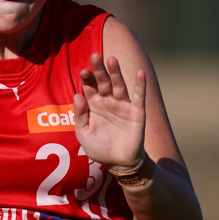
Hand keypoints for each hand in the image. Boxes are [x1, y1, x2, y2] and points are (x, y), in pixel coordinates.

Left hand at [73, 53, 145, 169]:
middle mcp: (108, 101)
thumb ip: (80, 116)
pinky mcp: (137, 112)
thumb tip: (77, 95)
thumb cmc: (100, 148)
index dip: (87, 79)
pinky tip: (140, 72)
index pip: (89, 87)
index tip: (83, 71)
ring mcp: (123, 105)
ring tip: (111, 60)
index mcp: (94, 105)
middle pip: (103, 81)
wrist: (119, 163)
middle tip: (95, 56)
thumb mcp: (84, 134)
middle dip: (99, 70)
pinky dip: (140, 84)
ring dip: (116, 73)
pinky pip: (139, 96)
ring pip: (119, 85)